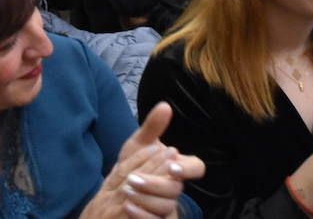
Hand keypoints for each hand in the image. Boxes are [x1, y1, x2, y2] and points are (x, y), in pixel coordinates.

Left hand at [82, 103, 204, 218]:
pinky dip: (142, 215)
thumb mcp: (139, 145)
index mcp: (178, 168)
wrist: (115, 193)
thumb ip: (152, 127)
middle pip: (177, 189)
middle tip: (132, 179)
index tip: (172, 166)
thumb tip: (165, 105)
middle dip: (155, 184)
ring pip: (167, 206)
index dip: (187, 169)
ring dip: (146, 199)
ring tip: (126, 190)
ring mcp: (169, 207)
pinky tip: (127, 206)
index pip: (196, 168)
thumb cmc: (133, 166)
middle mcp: (176, 188)